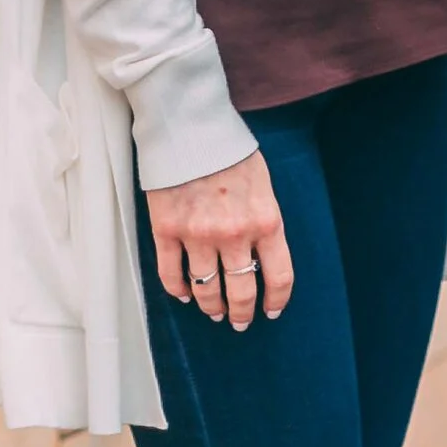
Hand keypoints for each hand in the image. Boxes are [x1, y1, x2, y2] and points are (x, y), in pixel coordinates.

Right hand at [144, 153, 292, 329]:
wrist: (191, 125)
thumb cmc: (230, 150)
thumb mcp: (263, 184)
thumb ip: (263, 220)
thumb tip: (261, 255)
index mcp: (265, 221)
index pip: (278, 277)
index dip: (276, 301)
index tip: (270, 312)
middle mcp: (234, 235)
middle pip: (242, 292)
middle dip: (242, 312)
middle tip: (239, 321)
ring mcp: (198, 235)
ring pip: (206, 289)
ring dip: (211, 306)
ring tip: (213, 311)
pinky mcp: (167, 230)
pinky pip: (171, 274)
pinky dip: (178, 291)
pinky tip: (185, 296)